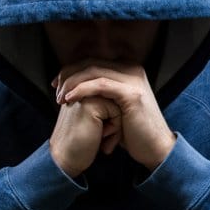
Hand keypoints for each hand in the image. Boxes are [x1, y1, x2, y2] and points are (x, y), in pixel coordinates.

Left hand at [53, 60, 176, 170]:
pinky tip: (69, 99)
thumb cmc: (132, 131)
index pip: (93, 61)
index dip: (71, 70)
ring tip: (59, 97)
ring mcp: (133, 79)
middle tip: (55, 90)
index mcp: (128, 69)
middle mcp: (132, 69)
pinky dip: (81, 90)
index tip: (56, 84)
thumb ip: (101, 93)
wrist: (154, 148)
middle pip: (91, 62)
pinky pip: (100, 85)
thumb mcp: (115, 106)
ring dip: (72, 83)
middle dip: (68, 75)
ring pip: (93, 71)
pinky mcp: (131, 93)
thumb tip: (76, 86)